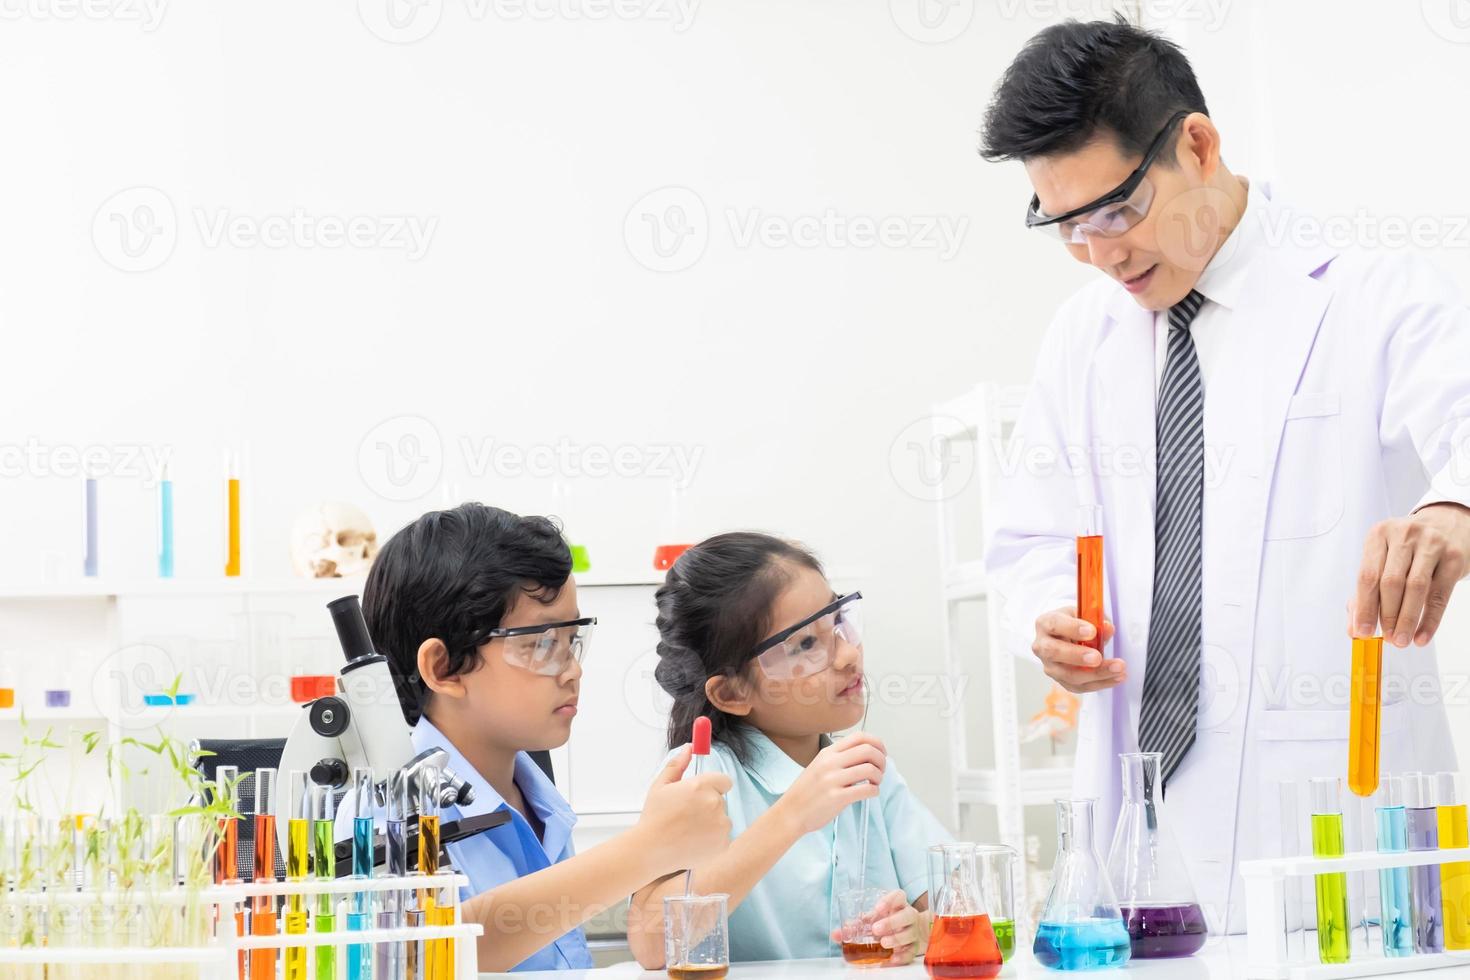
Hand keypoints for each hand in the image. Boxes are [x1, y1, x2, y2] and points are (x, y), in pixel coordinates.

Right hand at [635, 745, 732, 874]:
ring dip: (712, 823)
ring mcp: (721, 824)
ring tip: (689, 831)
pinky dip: (713, 840)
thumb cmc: (653, 818)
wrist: (650, 850)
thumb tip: (689, 747)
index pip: (724, 781)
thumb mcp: (660, 786)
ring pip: (722, 819)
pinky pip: (723, 837)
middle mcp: (715, 803)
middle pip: (721, 801)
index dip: (714, 787)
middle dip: (708, 806)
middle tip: (688, 816)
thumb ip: (677, 765)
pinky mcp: (723, 844)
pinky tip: (694, 842)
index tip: (701, 796)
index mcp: (701, 786)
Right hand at [773, 732, 884, 835]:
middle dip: (882, 760)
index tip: (881, 752)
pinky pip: (866, 790)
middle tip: (881, 770)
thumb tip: (868, 755)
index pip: (859, 737)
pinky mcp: (836, 797)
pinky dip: (874, 791)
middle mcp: (830, 763)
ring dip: (879, 777)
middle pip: (868, 750)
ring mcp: (832, 780)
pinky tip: (870, 793)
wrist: (790, 812)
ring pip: (870, 770)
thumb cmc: (808, 791)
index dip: (876, 743)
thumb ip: (840, 758)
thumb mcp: (820, 766)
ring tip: (875, 783)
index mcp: (827, 753)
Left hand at [829, 890, 921, 965]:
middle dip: (891, 922)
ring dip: (896, 939)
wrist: (911, 931)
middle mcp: (908, 916)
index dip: (889, 900)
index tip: (877, 908)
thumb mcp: (874, 919)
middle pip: (906, 915)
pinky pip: (912, 951)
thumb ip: (857, 924)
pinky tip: (892, 959)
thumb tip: (836, 934)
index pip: (899, 896)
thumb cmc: (889, 921)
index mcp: (898, 904)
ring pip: (910, 933)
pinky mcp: (914, 946)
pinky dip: (902, 956)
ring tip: (883, 943)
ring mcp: (913, 931)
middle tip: (876, 929)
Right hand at [1033, 606, 1123, 692]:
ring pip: (1068, 675)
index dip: (1072, 628)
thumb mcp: (1084, 615)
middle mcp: (1042, 646)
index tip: (1092, 631)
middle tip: (1097, 657)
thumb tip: (1108, 628)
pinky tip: (1117, 677)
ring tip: (1117, 669)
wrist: (1066, 637)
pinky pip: (1080, 686)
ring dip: (1095, 674)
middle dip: (1077, 656)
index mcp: (1045, 623)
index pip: (1054, 625)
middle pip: (1054, 652)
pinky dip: (1100, 683)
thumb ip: (1096, 620)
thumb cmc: (1074, 623)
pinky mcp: (1061, 680)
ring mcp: (1050, 666)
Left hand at [1351, 504, 1469, 647]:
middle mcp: (1403, 536)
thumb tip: (1355, 628)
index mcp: (1378, 535)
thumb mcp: (1383, 559)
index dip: (1364, 607)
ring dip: (1407, 619)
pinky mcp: (1453, 557)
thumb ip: (1366, 592)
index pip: (1367, 576)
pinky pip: (1440, 594)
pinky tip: (1422, 636)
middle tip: (1386, 639)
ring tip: (1401, 640)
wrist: (1447, 524)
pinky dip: (1430, 619)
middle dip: (1386, 615)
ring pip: (1415, 588)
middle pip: (1390, 582)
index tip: (1361, 631)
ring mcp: (1431, 544)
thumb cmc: (1408, 547)